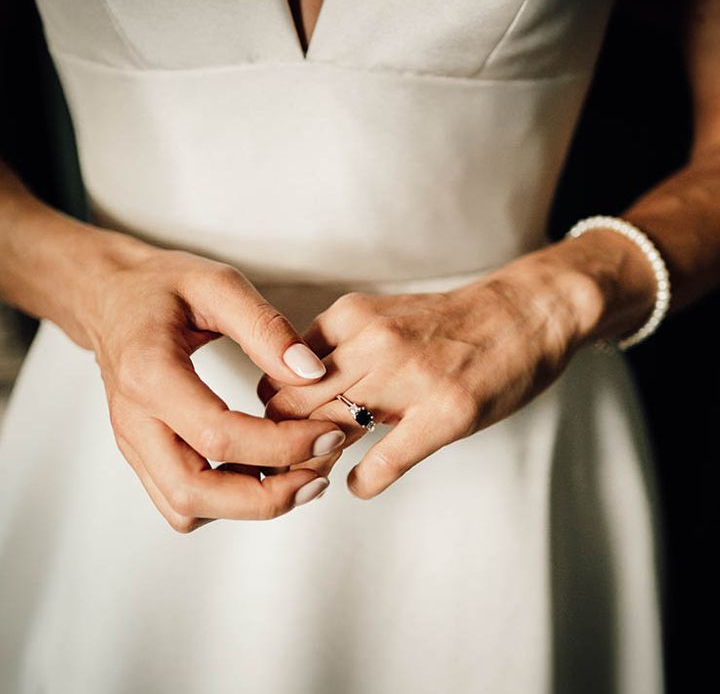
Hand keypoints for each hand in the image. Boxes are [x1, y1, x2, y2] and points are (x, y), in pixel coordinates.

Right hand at [78, 244, 344, 530]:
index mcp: (149, 374)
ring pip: (185, 508)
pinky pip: (179, 501)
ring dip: (246, 506)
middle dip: (266, 498)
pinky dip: (225, 501)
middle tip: (318, 477)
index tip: (329, 434)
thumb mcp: (217, 284)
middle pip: (194, 493)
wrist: (108, 295)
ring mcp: (132, 442)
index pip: (220, 437)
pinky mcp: (141, 452)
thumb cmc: (160, 286)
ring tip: (298, 477)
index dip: (283, 445)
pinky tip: (261, 471)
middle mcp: (134, 419)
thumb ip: (265, 328)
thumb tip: (311, 374)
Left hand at [259, 249, 609, 498]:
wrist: (523, 314)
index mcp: (350, 317)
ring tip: (325, 469)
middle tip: (292, 460)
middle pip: (292, 404)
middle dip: (283, 440)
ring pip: (328, 430)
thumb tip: (288, 395)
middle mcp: (373, 342)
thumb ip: (335, 349)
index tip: (278, 430)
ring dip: (319, 461)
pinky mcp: (446, 412)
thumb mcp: (381, 317)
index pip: (280, 372)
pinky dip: (364, 481)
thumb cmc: (448, 325)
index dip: (273, 409)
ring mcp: (411, 377)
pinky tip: (363, 481)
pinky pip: (382, 462)